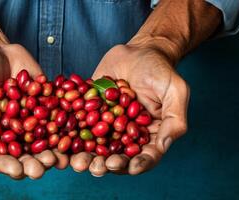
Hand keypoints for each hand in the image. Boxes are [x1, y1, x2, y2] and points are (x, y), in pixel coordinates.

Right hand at [0, 44, 68, 178]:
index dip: (3, 165)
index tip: (15, 169)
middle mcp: (8, 133)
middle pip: (19, 155)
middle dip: (30, 165)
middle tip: (40, 169)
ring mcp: (28, 122)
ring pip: (40, 144)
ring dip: (49, 154)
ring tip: (57, 159)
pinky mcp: (44, 109)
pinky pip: (55, 123)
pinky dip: (63, 132)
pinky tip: (71, 139)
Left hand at [70, 42, 188, 175]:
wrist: (138, 51)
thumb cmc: (160, 70)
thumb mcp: (175, 91)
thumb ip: (174, 119)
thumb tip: (162, 146)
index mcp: (149, 135)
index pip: (145, 156)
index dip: (137, 164)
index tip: (129, 167)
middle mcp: (126, 135)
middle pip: (116, 156)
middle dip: (105, 165)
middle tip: (96, 167)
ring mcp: (106, 125)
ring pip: (95, 146)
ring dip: (86, 157)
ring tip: (78, 162)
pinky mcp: (89, 113)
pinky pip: (79, 126)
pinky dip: (70, 135)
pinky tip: (63, 139)